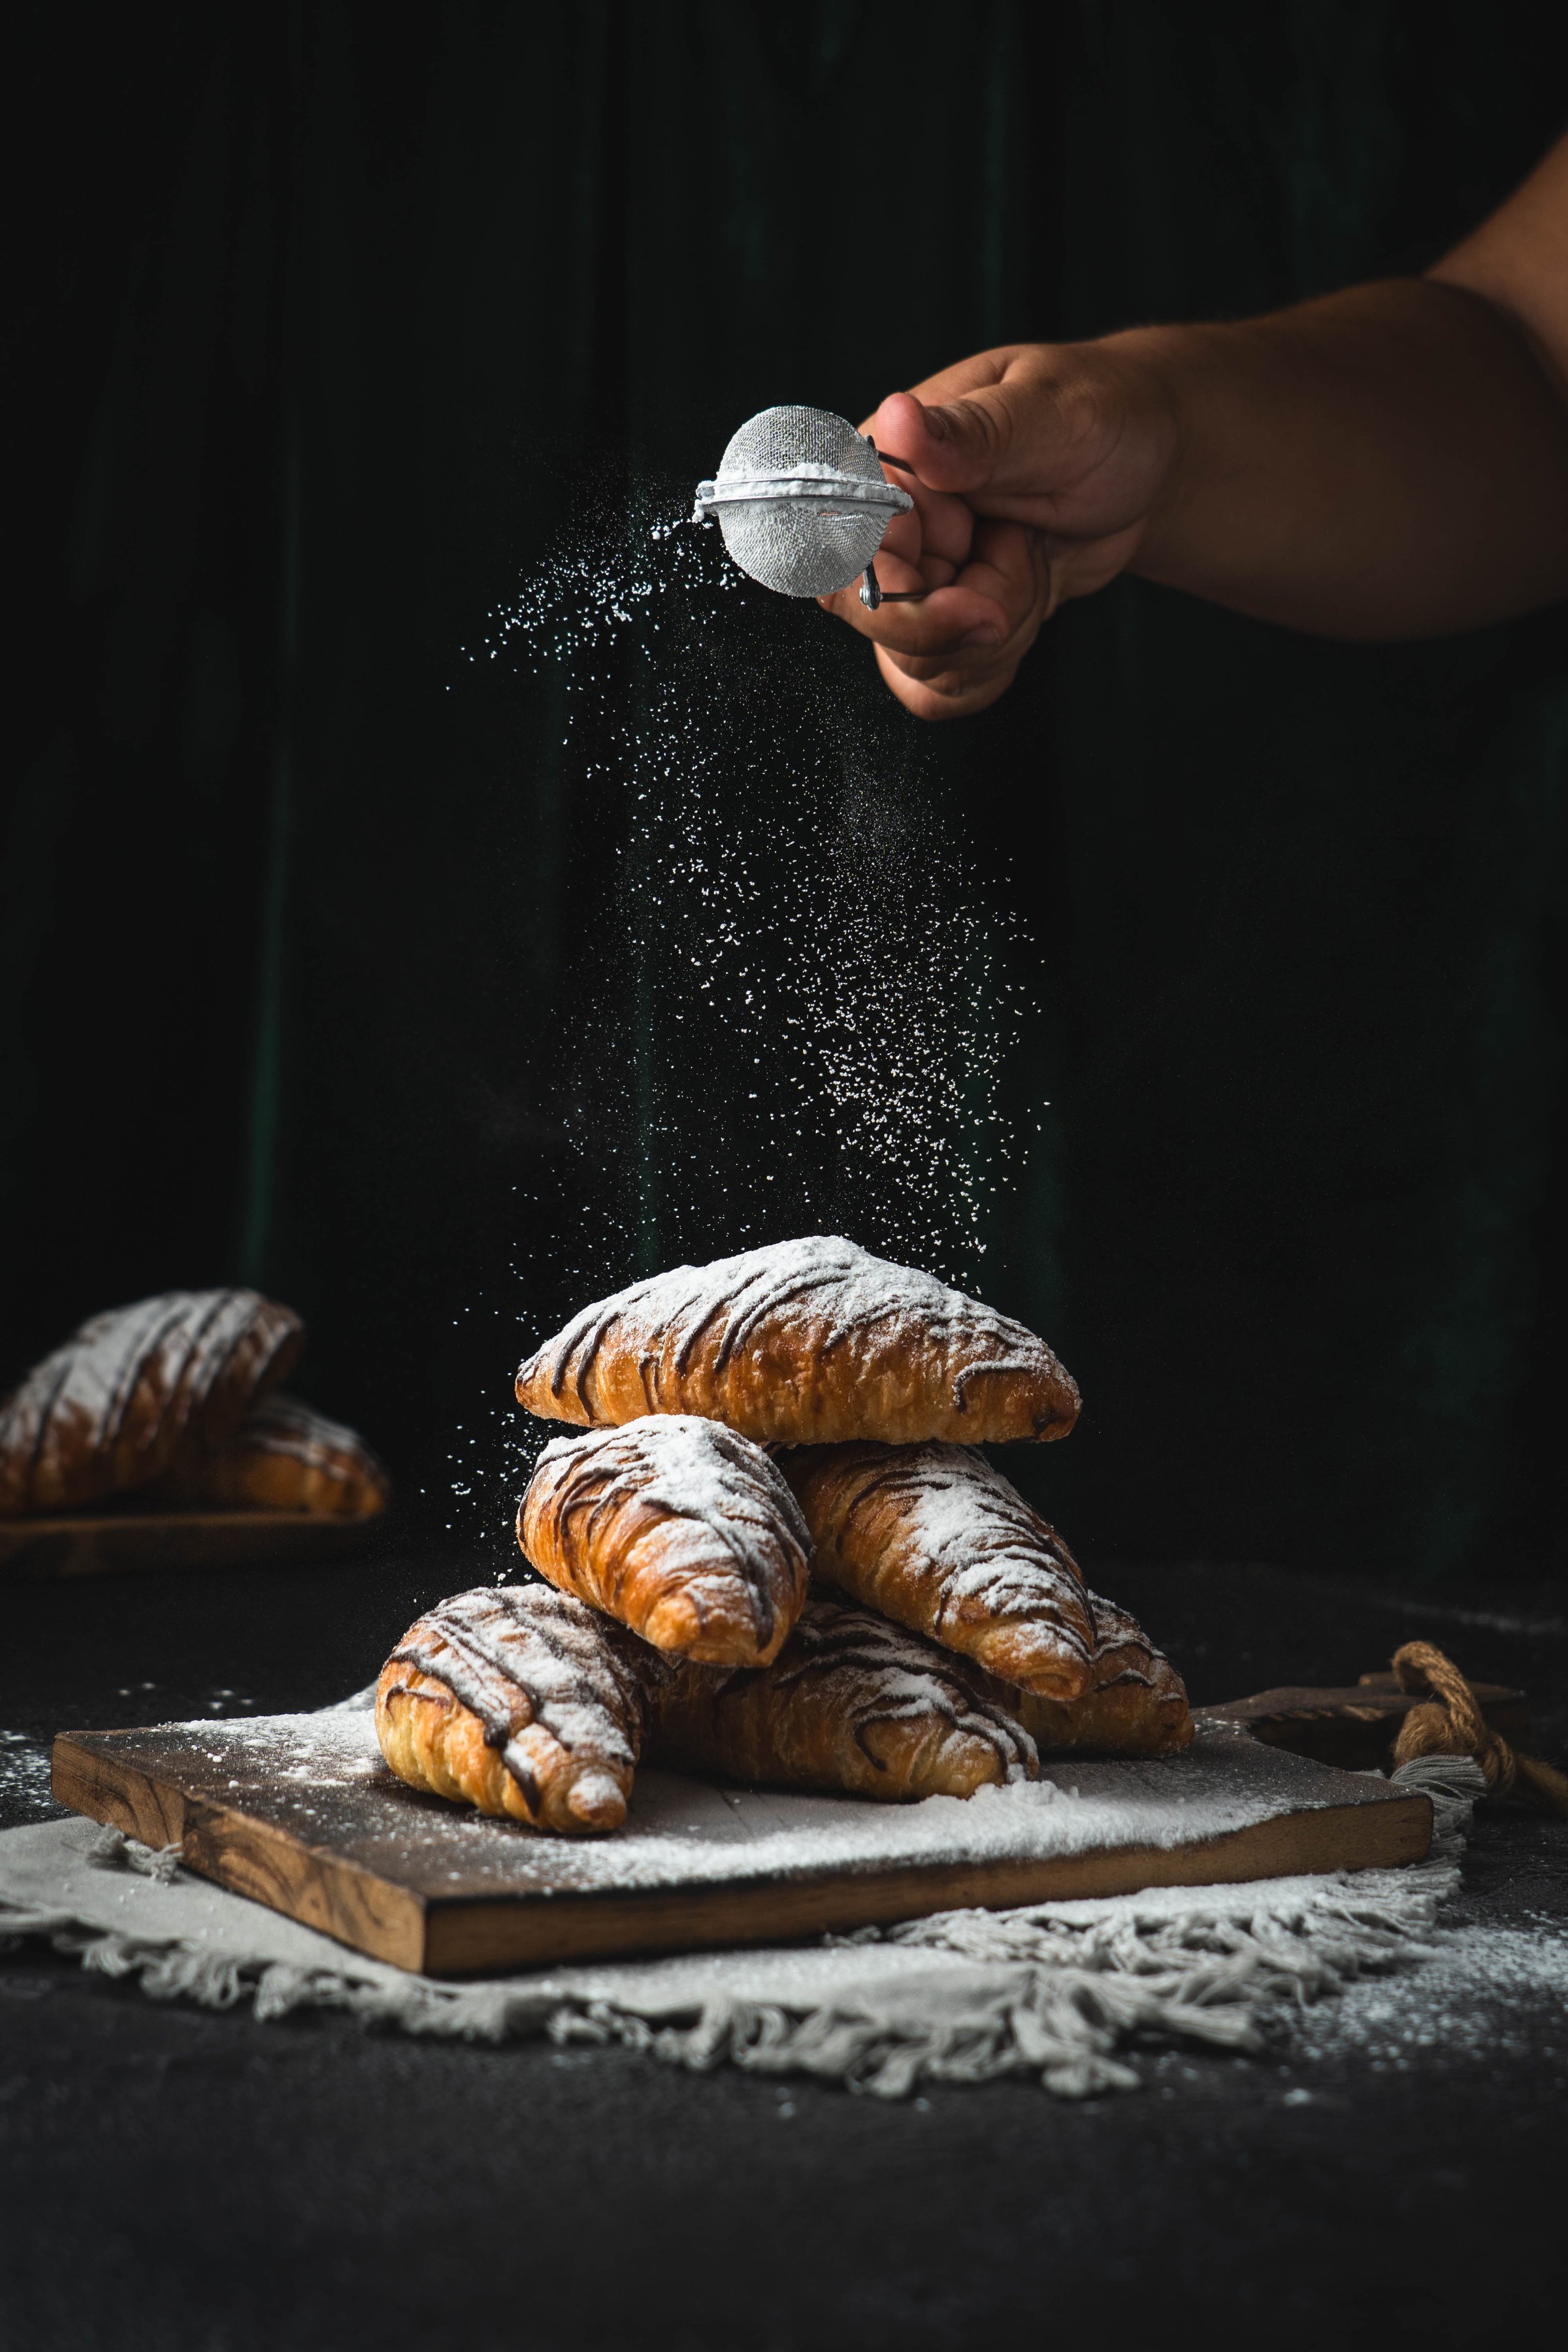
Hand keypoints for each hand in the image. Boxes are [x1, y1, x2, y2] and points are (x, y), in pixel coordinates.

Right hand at [819, 337, 1180, 719]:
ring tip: (1033, 554)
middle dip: (969, 614)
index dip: (905, 593)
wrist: (1146, 462)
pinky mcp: (939, 621)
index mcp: (886, 462)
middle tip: (1026, 549)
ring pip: (917, 664)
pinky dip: (990, 669)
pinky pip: (936, 688)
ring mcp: (910, 580)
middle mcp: (883, 526)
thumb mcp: (1052, 419)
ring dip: (1000, 630)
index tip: (973, 582)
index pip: (841, 558)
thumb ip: (971, 434)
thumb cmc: (1101, 416)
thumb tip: (898, 419)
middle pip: (876, 622)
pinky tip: (1023, 607)